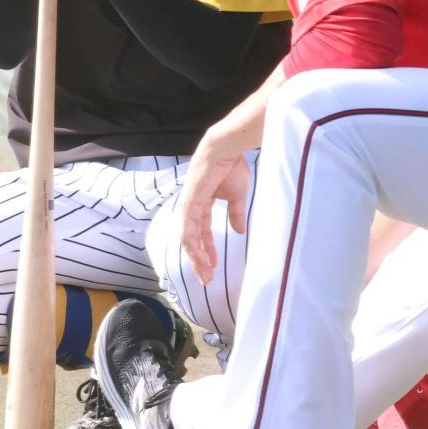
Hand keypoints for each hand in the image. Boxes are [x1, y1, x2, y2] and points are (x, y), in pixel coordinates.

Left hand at [179, 130, 250, 284]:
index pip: (202, 232)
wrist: (226, 149)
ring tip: (206, 274)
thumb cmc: (232, 166)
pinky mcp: (189, 204)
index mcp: (202, 204)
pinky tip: (200, 258)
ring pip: (188, 239)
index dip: (208, 250)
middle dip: (200, 260)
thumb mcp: (236, 196)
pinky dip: (193, 246)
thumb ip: (235, 213)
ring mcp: (188, 206)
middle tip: (207, 279)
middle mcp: (192, 207)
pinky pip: (188, 230)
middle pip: (192, 239)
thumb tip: (239, 231)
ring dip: (196, 258)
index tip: (214, 266)